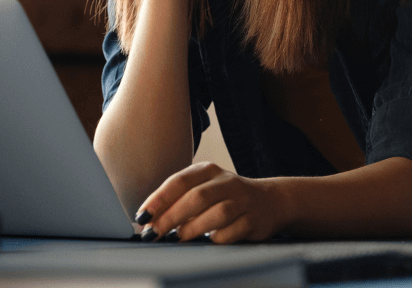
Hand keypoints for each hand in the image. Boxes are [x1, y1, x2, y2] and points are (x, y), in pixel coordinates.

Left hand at [134, 162, 290, 243]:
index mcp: (207, 171)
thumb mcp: (203, 189)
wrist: (270, 200)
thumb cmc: (226, 197)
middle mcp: (225, 182)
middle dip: (171, 217)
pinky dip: (217, 238)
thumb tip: (148, 222)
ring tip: (178, 238)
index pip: (178, 182)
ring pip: (216, 213)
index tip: (142, 216)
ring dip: (193, 228)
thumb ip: (178, 201)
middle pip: (195, 197)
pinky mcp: (254, 219)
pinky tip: (207, 241)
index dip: (158, 200)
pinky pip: (233, 231)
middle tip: (154, 232)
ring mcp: (242, 200)